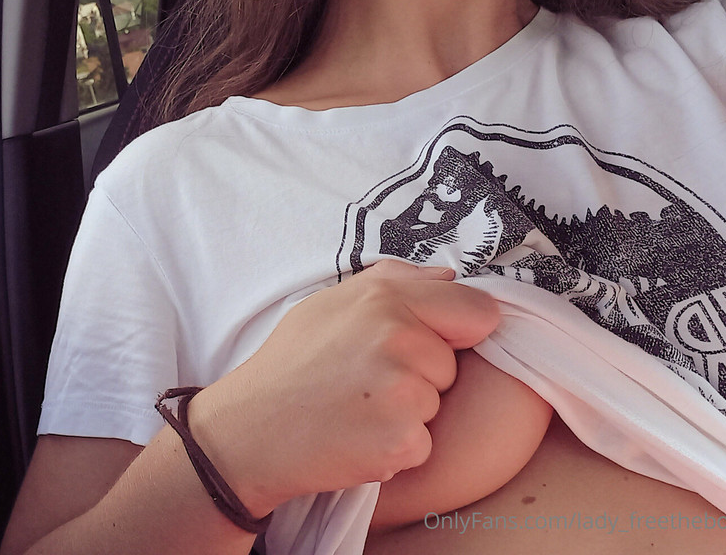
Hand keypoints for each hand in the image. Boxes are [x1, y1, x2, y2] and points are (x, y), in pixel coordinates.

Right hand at [186, 259, 499, 515]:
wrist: (247, 432)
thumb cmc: (289, 365)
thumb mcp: (330, 302)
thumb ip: (396, 281)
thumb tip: (451, 278)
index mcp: (385, 299)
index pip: (478, 312)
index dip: (455, 331)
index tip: (418, 345)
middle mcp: (398, 339)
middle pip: (453, 365)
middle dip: (421, 375)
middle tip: (364, 381)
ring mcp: (402, 392)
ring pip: (438, 405)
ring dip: (407, 413)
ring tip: (356, 408)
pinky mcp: (400, 441)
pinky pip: (424, 444)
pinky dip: (396, 447)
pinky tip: (357, 436)